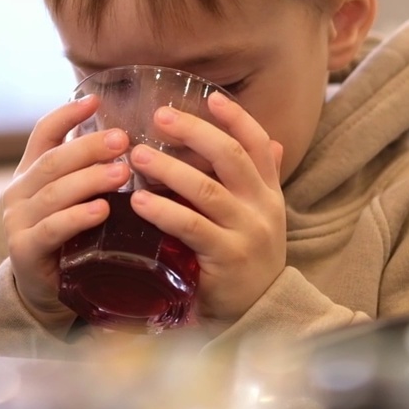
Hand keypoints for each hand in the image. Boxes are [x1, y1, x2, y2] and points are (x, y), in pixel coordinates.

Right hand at [3, 95, 129, 329]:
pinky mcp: (25, 251)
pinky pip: (51, 229)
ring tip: (122, 173)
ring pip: (54, 192)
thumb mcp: (76, 199)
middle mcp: (19, 191)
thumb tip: (134, 139)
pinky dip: (77, 218)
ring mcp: (18, 221)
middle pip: (54, 161)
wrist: (42, 291)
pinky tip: (102, 211)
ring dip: (90, 179)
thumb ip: (91, 171)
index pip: (44, 133)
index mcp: (31, 172)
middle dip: (89, 148)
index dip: (67, 114)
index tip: (96, 100)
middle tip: (123, 140)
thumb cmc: (69, 239)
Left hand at [127, 91, 285, 331]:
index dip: (237, 119)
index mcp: (268, 191)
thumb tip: (270, 142)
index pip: (257, 144)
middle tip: (160, 116)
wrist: (258, 311)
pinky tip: (137, 202)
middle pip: (230, 157)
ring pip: (206, 190)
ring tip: (137, 156)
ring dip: (169, 169)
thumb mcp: (260, 215)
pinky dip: (163, 212)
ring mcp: (246, 232)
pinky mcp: (226, 258)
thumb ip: (260, 180)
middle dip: (195, 132)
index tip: (211, 97)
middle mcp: (261, 207)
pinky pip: (191, 228)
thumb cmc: (246, 255)